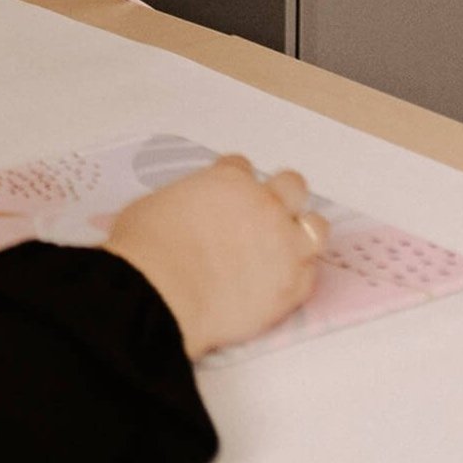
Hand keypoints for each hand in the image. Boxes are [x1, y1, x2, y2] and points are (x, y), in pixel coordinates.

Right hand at [104, 156, 324, 357]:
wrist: (159, 294)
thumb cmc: (146, 249)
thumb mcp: (157, 205)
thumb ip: (186, 203)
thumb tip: (184, 216)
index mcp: (228, 181)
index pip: (242, 167)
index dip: (234, 182)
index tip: (227, 196)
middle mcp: (264, 206)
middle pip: (293, 186)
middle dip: (282, 195)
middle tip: (266, 214)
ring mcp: (283, 246)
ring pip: (317, 226)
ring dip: (303, 232)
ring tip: (287, 246)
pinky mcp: (291, 286)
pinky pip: (310, 274)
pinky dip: (297, 274)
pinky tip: (280, 279)